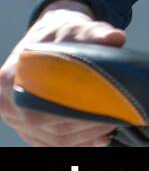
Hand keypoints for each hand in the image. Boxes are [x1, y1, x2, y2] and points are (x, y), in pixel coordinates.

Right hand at [0, 0, 127, 146]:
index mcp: (13, 76)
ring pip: (50, 137)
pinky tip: (98, 139)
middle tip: (114, 119)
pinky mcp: (27, 124)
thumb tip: (116, 37)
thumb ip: (95, 33)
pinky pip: (50, 141)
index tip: (104, 109)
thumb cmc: (63, 33)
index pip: (43, 103)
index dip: (75, 110)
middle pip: (46, 124)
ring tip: (110, 128)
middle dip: (83, 126)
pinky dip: (75, 142)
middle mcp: (8, 100)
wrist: (52, 35)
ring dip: (83, 137)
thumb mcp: (78, 28)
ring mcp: (16, 115)